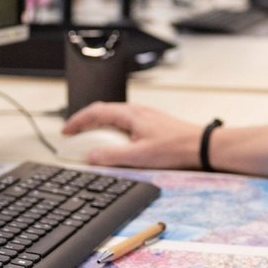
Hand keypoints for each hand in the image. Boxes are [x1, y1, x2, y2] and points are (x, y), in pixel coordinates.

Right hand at [61, 101, 202, 168]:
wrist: (201, 146)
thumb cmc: (175, 148)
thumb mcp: (138, 156)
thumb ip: (111, 156)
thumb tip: (90, 156)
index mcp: (129, 114)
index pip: (95, 112)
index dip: (77, 121)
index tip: (66, 131)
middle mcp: (136, 111)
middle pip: (102, 111)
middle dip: (85, 122)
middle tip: (73, 135)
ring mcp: (144, 116)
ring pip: (114, 117)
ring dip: (98, 126)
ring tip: (90, 141)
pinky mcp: (151, 124)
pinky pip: (124, 122)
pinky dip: (111, 130)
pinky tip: (115, 143)